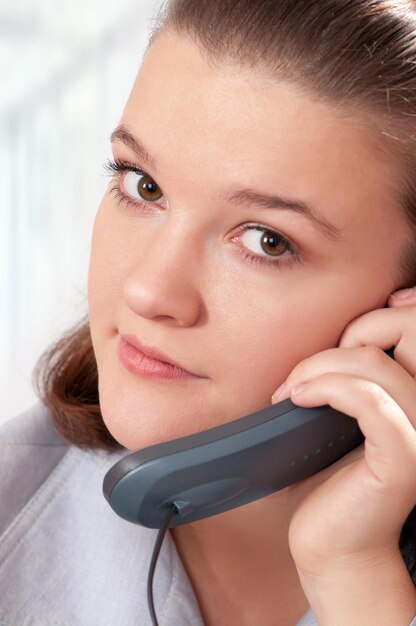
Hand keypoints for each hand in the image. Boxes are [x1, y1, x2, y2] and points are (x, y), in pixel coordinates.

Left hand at [271, 286, 415, 623]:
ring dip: (321, 366)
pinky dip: (328, 388)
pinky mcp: (403, 460)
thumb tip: (341, 328)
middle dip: (354, 331)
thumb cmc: (328, 477)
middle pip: (411, 329)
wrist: (332, 545)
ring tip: (291, 389)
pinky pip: (370, 401)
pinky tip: (296, 399)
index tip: (342, 333)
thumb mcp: (338, 411)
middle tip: (310, 366)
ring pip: (377, 364)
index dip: (388, 312)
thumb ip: (349, 371)